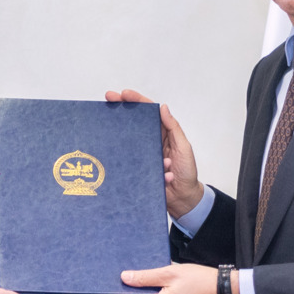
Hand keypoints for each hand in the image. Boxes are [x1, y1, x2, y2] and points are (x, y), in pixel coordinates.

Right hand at [103, 89, 204, 218]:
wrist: (182, 199)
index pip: (149, 112)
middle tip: (108, 98)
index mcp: (163, 132)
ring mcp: (142, 153)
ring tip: (108, 119)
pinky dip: (123, 154)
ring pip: (127, 137)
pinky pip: (126, 159)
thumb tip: (163, 107)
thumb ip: (174, 128)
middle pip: (134, 120)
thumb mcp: (183, 147)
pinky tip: (117, 147)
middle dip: (121, 107)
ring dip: (118, 129)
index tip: (123, 94)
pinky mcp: (137, 166)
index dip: (137, 100)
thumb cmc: (186, 172)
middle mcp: (151, 140)